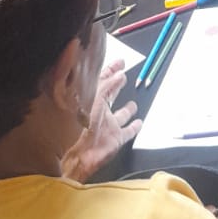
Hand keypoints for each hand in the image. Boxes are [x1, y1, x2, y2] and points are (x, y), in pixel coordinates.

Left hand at [61, 61, 140, 181]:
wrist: (77, 156)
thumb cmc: (79, 126)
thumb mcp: (93, 100)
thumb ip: (106, 87)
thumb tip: (119, 74)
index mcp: (91, 100)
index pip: (101, 80)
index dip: (110, 70)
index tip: (120, 62)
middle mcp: (100, 111)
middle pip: (111, 93)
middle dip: (117, 82)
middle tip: (124, 72)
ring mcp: (109, 126)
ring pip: (120, 114)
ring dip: (127, 108)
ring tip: (133, 103)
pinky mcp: (116, 139)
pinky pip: (128, 131)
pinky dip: (134, 127)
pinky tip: (139, 122)